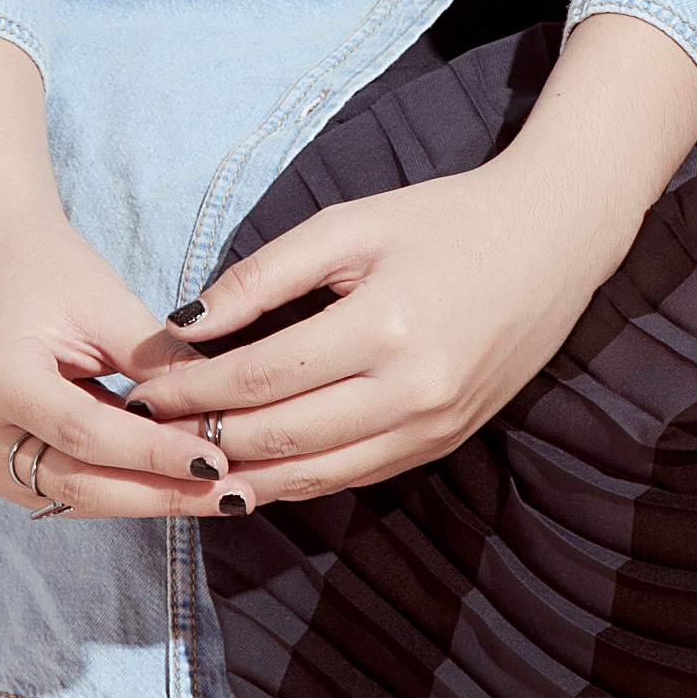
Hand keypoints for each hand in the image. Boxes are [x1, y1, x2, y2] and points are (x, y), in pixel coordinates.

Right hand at [0, 205, 236, 520]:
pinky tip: (179, 484)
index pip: (86, 433)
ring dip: (152, 497)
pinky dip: (129, 487)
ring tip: (220, 495)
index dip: (154, 453)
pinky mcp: (7, 468)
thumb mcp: (109, 305)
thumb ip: (160, 360)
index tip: (217, 462)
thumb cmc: (51, 271)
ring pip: (81, 496)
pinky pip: (75, 490)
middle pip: (81, 481)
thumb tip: (222, 408)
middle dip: (161, 491)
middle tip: (231, 494)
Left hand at [137, 8, 696, 507]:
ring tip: (184, 461)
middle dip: (204, 436)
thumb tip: (186, 324)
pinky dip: (297, 479)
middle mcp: (410, 390)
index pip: (261, 376)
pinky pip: (354, 477)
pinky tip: (253, 470)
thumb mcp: (352, 225)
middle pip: (280, 437)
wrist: (552, 240)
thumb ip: (264, 274)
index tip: (144, 386)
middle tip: (148, 430)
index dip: (193, 388)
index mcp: (384, 326)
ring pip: (314, 475)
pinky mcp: (444, 442)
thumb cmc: (445, 218)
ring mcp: (432, 426)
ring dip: (242, 474)